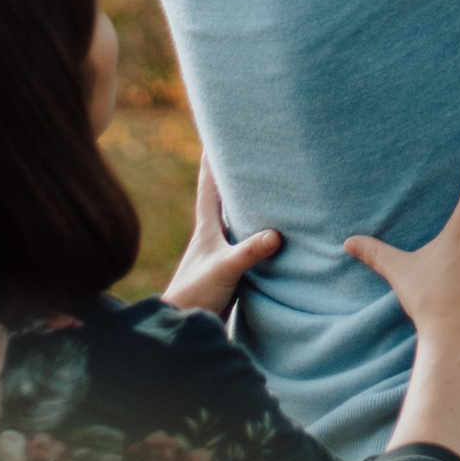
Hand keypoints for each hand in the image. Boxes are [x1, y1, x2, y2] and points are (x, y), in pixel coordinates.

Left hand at [162, 152, 282, 320]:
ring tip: (267, 184)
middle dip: (235, 174)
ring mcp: (221, 253)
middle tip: (249, 149)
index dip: (213, 157)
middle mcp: (213, 235)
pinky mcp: (230, 271)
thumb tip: (276, 234)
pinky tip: (273, 231)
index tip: (217, 131)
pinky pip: (247, 241)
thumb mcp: (224, 270)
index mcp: (206, 227)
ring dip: (248, 203)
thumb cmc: (195, 295)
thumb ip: (249, 252)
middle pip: (223, 197)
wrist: (182, 329)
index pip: (209, 184)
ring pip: (236, 219)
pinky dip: (258, 231)